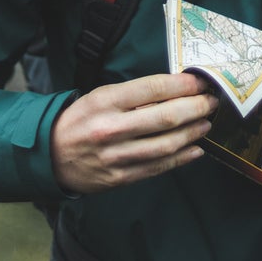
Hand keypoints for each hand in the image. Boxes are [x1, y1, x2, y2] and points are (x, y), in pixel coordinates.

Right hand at [50, 72, 218, 194]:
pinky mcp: (119, 178)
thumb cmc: (81, 120)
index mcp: (105, 101)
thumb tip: (176, 89)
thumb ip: (135, 95)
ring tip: (206, 124)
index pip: (153, 88)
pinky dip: (181, 158)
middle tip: (212, 101)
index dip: (184, 85)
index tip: (202, 82)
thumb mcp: (100, 96)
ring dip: (192, 133)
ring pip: (166, 145)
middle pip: (166, 117)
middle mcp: (111, 128)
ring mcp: (116, 156)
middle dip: (196, 107)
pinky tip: (195, 149)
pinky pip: (157, 167)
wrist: (49, 155)